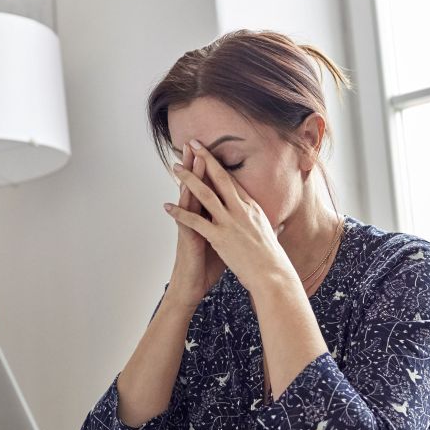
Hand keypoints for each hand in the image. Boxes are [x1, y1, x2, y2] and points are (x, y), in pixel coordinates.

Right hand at [163, 143, 226, 308]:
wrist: (191, 286)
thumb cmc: (207, 266)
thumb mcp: (224, 243)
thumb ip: (231, 229)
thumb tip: (248, 221)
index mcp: (210, 216)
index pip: (212, 187)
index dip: (213, 170)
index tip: (216, 151)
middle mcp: (198, 217)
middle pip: (199, 185)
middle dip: (198, 164)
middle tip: (195, 143)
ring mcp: (191, 226)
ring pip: (189, 197)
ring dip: (189, 178)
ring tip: (187, 159)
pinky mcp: (187, 238)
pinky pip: (184, 219)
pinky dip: (181, 207)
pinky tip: (180, 194)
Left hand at [164, 139, 293, 291]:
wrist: (273, 276)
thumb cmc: (272, 259)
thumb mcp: (271, 236)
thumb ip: (269, 227)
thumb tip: (277, 224)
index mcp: (252, 208)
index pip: (233, 181)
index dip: (220, 165)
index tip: (210, 153)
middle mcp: (242, 210)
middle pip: (221, 178)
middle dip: (206, 159)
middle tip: (193, 144)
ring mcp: (230, 222)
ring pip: (205, 194)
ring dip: (188, 179)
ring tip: (175, 167)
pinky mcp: (220, 237)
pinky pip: (195, 222)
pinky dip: (179, 213)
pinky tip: (167, 206)